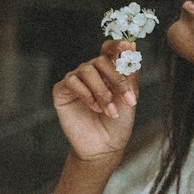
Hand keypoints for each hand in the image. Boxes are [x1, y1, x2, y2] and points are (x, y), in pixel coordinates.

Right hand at [51, 39, 140, 161]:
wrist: (104, 148)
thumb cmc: (118, 123)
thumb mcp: (130, 98)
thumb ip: (130, 74)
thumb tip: (131, 46)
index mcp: (108, 71)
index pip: (109, 50)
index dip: (116, 44)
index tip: (127, 46)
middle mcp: (90, 72)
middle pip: (100, 60)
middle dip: (116, 79)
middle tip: (127, 100)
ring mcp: (75, 80)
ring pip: (87, 70)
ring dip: (102, 91)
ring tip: (109, 111)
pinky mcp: (61, 91)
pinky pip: (72, 81)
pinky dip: (86, 94)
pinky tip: (94, 108)